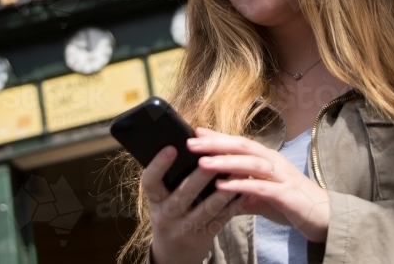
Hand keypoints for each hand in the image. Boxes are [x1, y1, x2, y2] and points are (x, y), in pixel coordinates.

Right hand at [141, 144, 246, 263]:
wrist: (173, 256)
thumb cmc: (170, 215)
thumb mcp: (162, 200)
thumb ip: (170, 177)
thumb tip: (190, 141)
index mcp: (154, 201)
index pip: (150, 181)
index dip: (158, 165)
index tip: (171, 148)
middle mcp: (166, 216)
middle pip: (183, 194)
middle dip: (199, 176)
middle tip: (213, 157)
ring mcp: (185, 229)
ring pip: (206, 208)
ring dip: (223, 190)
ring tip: (237, 171)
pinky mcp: (203, 238)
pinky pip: (221, 219)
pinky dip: (233, 204)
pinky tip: (244, 190)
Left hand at [188, 127, 330, 242]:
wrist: (323, 216)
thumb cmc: (290, 202)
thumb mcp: (260, 195)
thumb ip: (239, 192)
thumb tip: (215, 193)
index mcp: (266, 158)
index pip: (238, 142)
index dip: (217, 136)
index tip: (194, 131)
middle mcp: (273, 161)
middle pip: (241, 146)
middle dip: (215, 143)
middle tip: (191, 142)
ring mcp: (280, 176)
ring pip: (250, 163)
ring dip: (225, 161)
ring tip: (202, 162)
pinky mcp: (286, 194)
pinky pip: (260, 187)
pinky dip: (241, 185)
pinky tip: (223, 186)